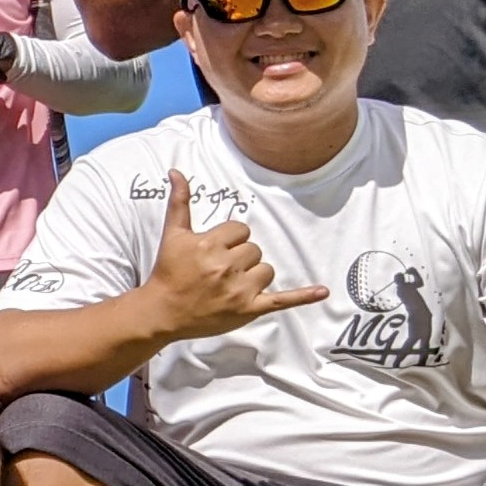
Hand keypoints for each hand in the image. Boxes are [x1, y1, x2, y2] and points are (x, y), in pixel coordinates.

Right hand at [141, 170, 327, 339]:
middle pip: (254, 249)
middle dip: (240, 257)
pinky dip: (304, 296)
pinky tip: (323, 292)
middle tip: (218, 270)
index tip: (214, 251)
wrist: (162, 312)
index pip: (240, 230)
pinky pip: (282, 300)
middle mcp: (226, 266)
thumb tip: (177, 172)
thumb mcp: (172, 235)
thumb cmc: (168, 272)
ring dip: (253, 275)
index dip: (229, 238)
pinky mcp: (249, 309)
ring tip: (230, 284)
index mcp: (210, 245)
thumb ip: (179, 202)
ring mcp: (240, 290)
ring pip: (266, 270)